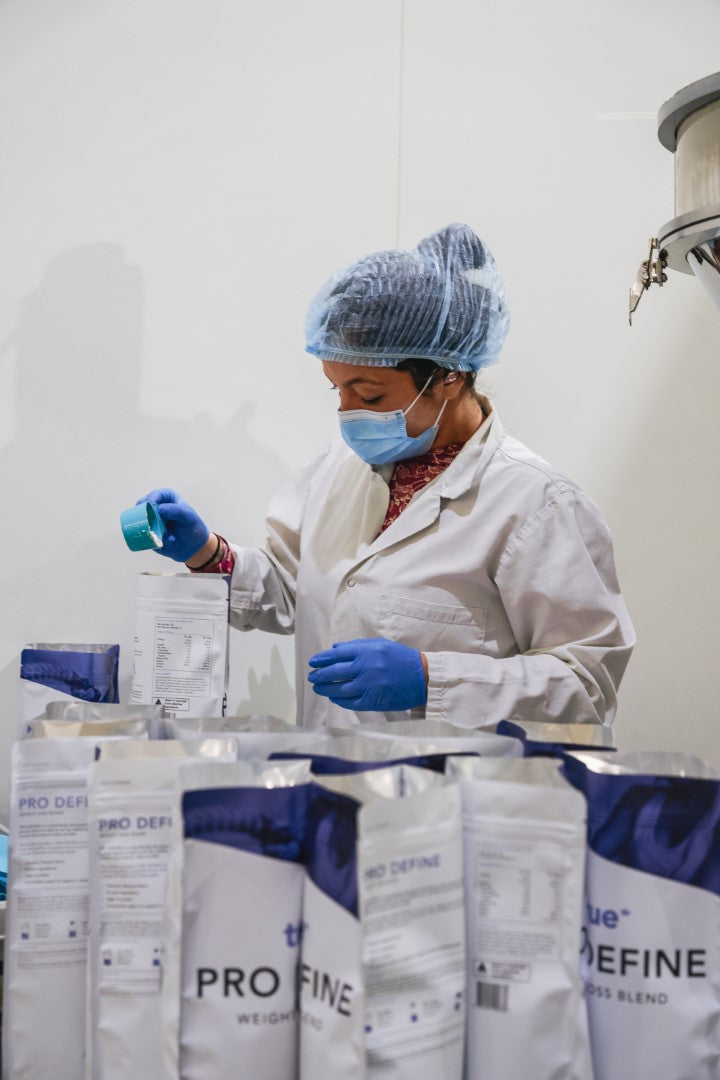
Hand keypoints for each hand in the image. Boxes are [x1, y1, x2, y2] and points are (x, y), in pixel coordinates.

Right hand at [136, 488, 209, 562]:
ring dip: (152, 530)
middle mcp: (156, 507)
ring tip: (169, 537)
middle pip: (142, 507)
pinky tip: (169, 543)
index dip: (151, 499)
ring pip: (141, 522)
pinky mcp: (148, 533)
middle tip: (156, 524)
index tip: (152, 506)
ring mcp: (150, 520)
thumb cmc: (191, 527)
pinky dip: (154, 539)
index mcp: (166, 498)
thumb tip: (159, 508)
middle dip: (147, 516)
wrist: (192, 546)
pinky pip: (144, 535)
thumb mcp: (188, 517)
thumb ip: (175, 511)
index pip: (155, 495)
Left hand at [308, 637, 426, 711]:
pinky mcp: (374, 701)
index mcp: (368, 651)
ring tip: (318, 688)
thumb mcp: (380, 645)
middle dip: (320, 674)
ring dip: (325, 689)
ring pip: (339, 689)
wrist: (422, 677)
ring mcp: (369, 685)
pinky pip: (350, 702)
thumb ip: (357, 646)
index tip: (313, 662)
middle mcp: (366, 667)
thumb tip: (334, 649)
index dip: (322, 658)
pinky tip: (333, 698)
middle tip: (312, 676)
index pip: (338, 654)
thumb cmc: (400, 658)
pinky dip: (339, 701)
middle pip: (335, 672)